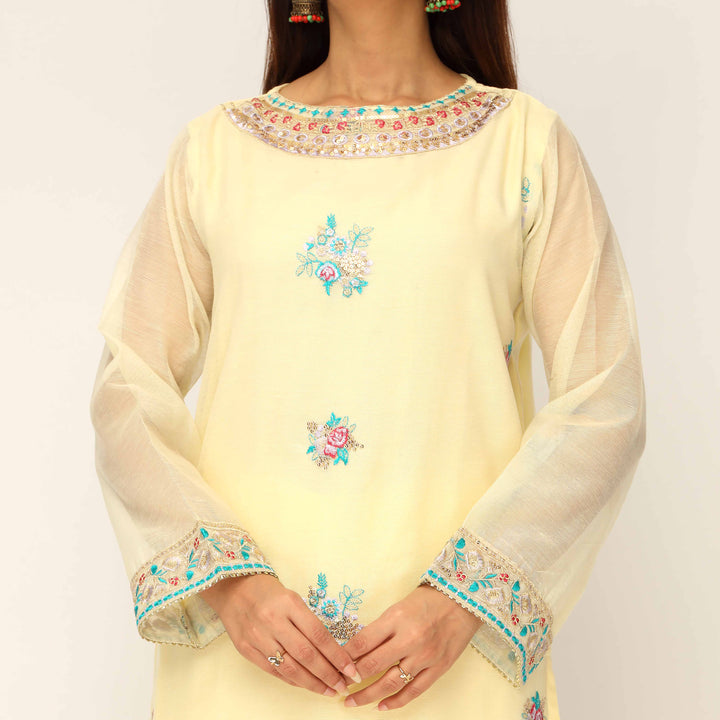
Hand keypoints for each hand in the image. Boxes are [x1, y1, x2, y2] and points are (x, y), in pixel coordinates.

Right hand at [198, 573, 361, 697]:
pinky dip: (292, 680)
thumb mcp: (292, 598)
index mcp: (289, 603)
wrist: (233, 588)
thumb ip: (309, 622)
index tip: (351, 669)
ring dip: (312, 683)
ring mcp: (257, 636)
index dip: (337, 656)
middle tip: (343, 686)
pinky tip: (305, 684)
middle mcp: (273, 620)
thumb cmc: (269, 592)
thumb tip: (332, 652)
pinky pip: (273, 670)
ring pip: (290, 667)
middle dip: (328, 674)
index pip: (319, 635)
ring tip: (328, 690)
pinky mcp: (246, 649)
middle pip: (306, 654)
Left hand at [340, 583, 482, 710]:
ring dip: (368, 695)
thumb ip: (380, 628)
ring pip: (391, 682)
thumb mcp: (399, 606)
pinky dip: (396, 701)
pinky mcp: (438, 668)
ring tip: (352, 701)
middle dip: (352, 678)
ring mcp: (425, 656)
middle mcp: (410, 638)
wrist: (464, 601)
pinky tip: (381, 706)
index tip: (335, 664)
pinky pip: (414, 690)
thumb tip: (357, 649)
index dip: (345, 656)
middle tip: (338, 685)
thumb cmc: (428, 600)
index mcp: (396, 618)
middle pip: (373, 664)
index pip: (363, 641)